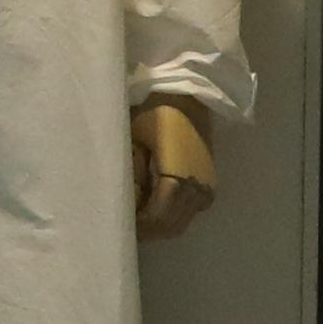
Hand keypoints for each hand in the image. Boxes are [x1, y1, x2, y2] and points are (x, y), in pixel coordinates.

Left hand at [132, 97, 218, 240]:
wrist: (188, 94)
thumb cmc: (155, 111)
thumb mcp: (133, 140)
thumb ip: (131, 174)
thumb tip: (126, 202)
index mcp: (180, 179)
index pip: (156, 220)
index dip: (136, 227)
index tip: (115, 222)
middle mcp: (198, 190)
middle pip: (169, 227)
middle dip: (145, 229)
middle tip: (120, 221)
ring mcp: (206, 189)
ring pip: (178, 223)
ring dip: (156, 224)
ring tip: (132, 214)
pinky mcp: (207, 185)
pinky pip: (186, 212)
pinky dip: (167, 215)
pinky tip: (148, 204)